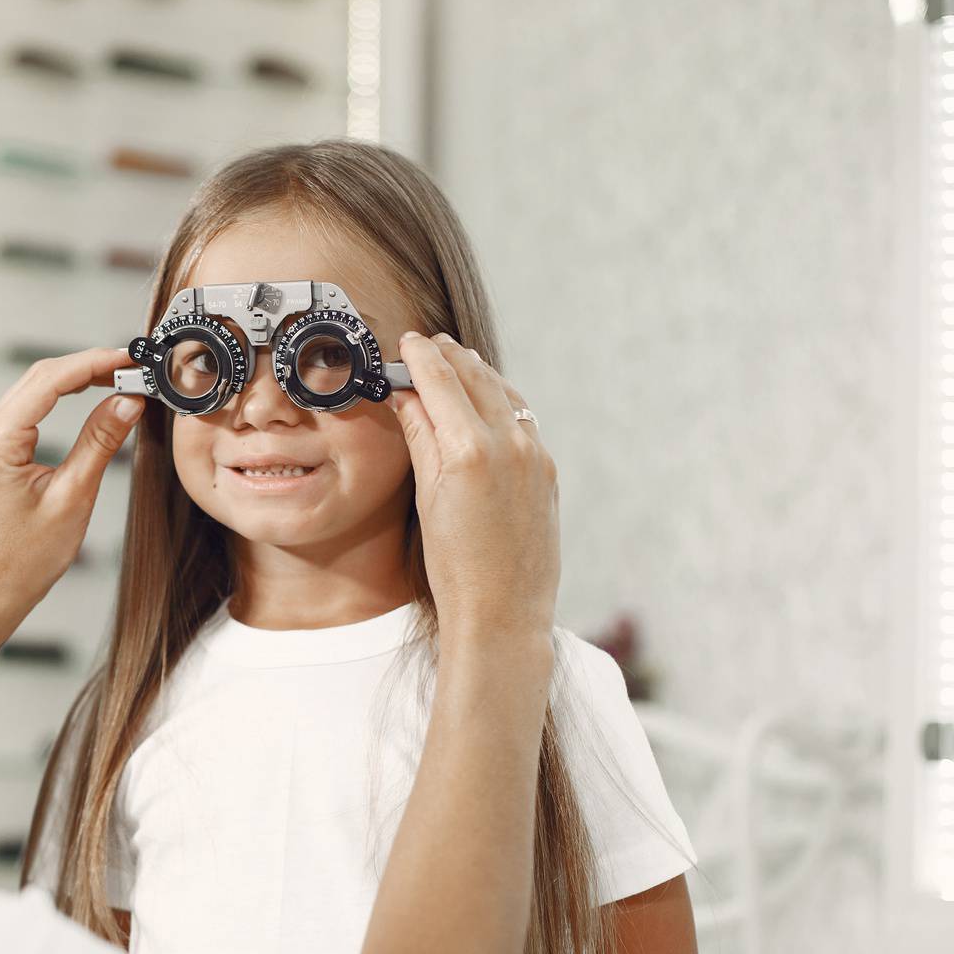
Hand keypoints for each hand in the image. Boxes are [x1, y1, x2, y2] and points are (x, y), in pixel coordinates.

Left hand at [0, 347, 143, 642]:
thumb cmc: (26, 557)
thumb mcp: (73, 497)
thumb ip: (100, 442)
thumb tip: (127, 401)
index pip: (50, 381)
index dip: (93, 364)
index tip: (129, 359)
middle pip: (41, 376)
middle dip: (88, 365)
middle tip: (133, 365)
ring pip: (37, 387)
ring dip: (78, 377)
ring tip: (121, 376)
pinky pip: (32, 407)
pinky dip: (64, 395)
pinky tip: (92, 394)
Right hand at [386, 332, 558, 644]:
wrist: (504, 613)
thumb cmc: (455, 566)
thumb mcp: (427, 497)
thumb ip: (421, 436)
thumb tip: (406, 395)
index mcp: (471, 449)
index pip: (441, 381)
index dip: (421, 356)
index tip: (407, 341)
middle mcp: (510, 443)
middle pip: (475, 378)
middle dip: (449, 357)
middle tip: (426, 344)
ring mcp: (534, 455)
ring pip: (503, 393)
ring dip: (476, 374)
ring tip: (455, 362)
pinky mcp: (547, 470)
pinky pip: (521, 419)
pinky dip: (498, 400)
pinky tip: (484, 402)